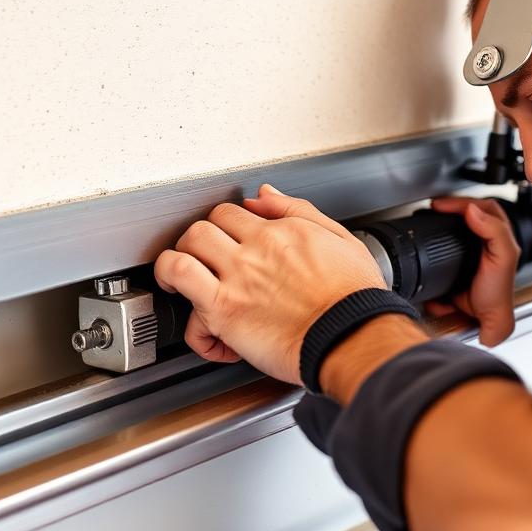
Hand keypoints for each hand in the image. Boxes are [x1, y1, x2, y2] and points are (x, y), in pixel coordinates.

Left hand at [154, 185, 386, 383]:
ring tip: (179, 283)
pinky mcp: (225, 309)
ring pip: (184, 249)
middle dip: (198, 245)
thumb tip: (265, 195)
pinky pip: (182, 282)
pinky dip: (181, 301)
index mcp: (281, 232)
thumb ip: (298, 211)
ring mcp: (237, 278)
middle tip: (202, 264)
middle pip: (203, 227)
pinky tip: (197, 322)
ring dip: (176, 265)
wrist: (354, 336)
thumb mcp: (340, 239)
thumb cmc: (354, 300)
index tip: (227, 245)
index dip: (224, 228)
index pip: (232, 213)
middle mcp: (256, 249)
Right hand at [424, 197, 519, 345]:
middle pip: (469, 213)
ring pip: (456, 228)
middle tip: (435, 207)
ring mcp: (470, 253)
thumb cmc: (497, 293)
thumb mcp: (504, 257)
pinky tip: (432, 238)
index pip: (483, 207)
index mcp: (499, 236)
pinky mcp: (456, 266)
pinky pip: (445, 247)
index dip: (462, 202)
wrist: (483, 319)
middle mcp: (486, 242)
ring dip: (444, 221)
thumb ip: (494, 231)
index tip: (442, 204)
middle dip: (451, 207)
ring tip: (432, 216)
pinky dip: (438, 241)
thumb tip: (472, 211)